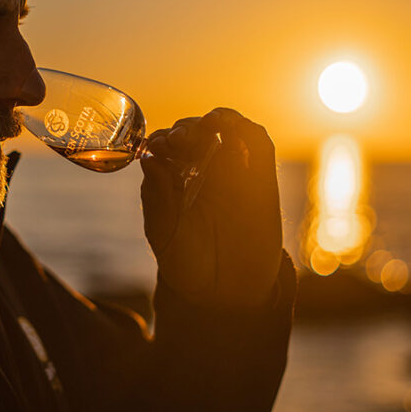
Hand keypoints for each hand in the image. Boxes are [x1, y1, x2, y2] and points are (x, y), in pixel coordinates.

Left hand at [140, 108, 282, 309]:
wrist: (226, 293)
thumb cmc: (188, 264)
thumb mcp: (164, 235)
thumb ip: (157, 199)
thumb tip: (149, 160)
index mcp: (172, 179)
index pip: (165, 144)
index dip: (161, 139)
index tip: (159, 147)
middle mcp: (200, 169)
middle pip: (193, 131)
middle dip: (186, 129)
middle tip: (181, 142)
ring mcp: (232, 170)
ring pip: (226, 128)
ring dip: (217, 119)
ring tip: (209, 125)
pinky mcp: (261, 178)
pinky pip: (258, 144)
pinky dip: (247, 130)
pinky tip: (235, 130)